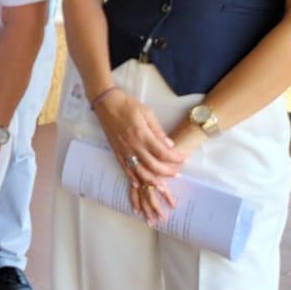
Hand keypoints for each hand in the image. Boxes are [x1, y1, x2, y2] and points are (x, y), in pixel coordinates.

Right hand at [93, 89, 183, 222]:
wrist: (106, 104)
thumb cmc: (128, 105)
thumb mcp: (147, 113)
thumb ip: (158, 131)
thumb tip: (169, 145)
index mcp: (142, 135)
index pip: (162, 152)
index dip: (175, 158)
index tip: (184, 160)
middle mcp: (133, 146)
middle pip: (153, 166)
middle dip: (167, 173)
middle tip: (177, 175)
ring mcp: (124, 151)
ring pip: (139, 172)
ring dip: (151, 181)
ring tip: (162, 186)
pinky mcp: (117, 153)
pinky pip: (126, 169)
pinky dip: (133, 179)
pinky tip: (140, 184)